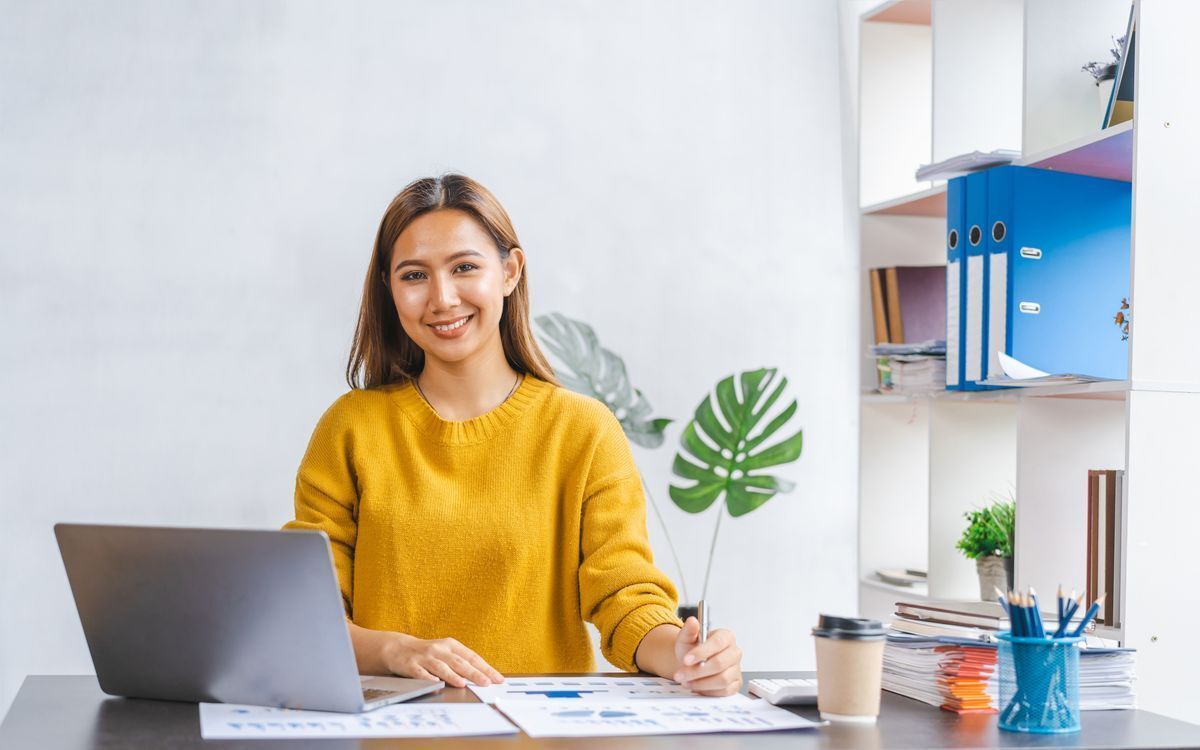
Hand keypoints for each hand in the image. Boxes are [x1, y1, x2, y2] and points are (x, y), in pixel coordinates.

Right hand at [382, 633, 504, 687]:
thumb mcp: (446, 653)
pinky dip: (428, 678)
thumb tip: (484, 677)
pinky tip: (435, 683)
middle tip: (486, 683)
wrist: (398, 648)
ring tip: (462, 683)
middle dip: (474, 673)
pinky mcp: (410, 665)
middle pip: (459, 662)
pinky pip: (420, 673)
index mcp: (451, 645)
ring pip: (441, 666)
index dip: (485, 668)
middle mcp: (439, 649)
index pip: (472, 657)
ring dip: (452, 675)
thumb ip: (461, 663)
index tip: (497, 679)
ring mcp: (425, 656)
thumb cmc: (428, 653)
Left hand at [672, 617, 742, 695]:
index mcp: (726, 636)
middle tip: (681, 675)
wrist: (692, 664)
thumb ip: (689, 630)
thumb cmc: (692, 649)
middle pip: (720, 663)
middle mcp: (734, 652)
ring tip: (686, 681)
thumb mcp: (686, 638)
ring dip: (701, 683)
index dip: (701, 652)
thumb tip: (692, 621)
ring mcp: (736, 669)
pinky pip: (724, 691)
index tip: (686, 660)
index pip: (718, 643)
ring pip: (722, 679)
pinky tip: (697, 686)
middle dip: (698, 671)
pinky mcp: (735, 684)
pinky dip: (708, 691)